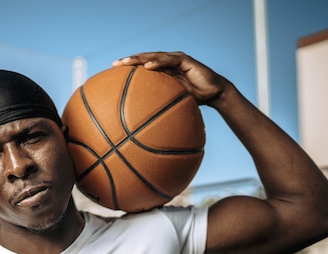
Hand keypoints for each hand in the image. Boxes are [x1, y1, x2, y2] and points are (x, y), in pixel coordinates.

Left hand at [113, 52, 227, 105]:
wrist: (215, 94)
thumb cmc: (194, 100)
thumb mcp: (172, 103)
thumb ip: (159, 107)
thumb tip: (143, 124)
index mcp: (163, 70)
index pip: (142, 66)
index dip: (129, 68)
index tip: (113, 73)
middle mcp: (167, 62)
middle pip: (144, 58)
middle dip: (129, 60)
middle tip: (114, 65)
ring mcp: (176, 59)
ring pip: (154, 56)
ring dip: (139, 58)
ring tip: (126, 62)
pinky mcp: (186, 60)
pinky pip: (169, 60)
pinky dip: (158, 62)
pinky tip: (147, 66)